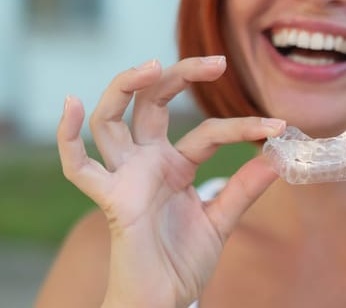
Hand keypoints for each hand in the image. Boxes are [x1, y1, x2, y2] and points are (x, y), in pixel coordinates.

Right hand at [57, 57, 284, 307]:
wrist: (164, 300)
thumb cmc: (184, 261)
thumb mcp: (221, 219)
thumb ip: (244, 188)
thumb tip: (278, 158)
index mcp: (175, 165)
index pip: (207, 131)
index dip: (242, 126)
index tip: (277, 126)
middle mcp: (148, 162)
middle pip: (153, 104)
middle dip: (180, 76)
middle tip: (217, 61)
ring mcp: (127, 177)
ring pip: (112, 120)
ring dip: (124, 87)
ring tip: (152, 65)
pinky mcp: (110, 199)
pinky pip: (79, 167)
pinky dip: (67, 136)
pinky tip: (70, 104)